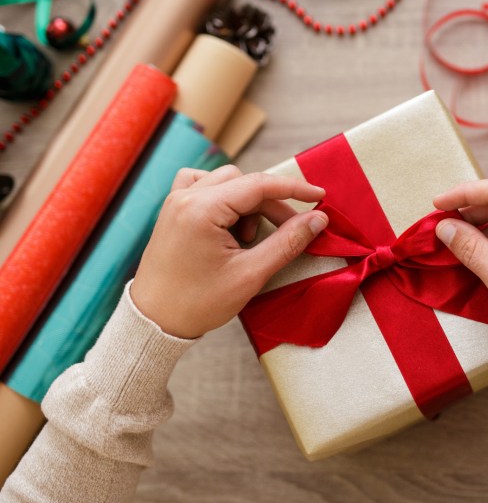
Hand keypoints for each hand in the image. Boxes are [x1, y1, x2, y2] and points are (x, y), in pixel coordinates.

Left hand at [131, 165, 327, 338]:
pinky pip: (204, 186)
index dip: (294, 189)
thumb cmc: (198, 303)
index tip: (319, 196)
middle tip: (289, 232)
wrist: (153, 321)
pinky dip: (224, 199)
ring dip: (248, 203)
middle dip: (272, 205)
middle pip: (244, 182)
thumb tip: (318, 219)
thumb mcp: (251, 274)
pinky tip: (229, 223)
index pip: (258, 185)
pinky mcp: (173, 210)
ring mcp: (176, 201)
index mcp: (201, 209)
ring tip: (248, 239)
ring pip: (227, 181)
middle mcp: (185, 197)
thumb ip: (288, 242)